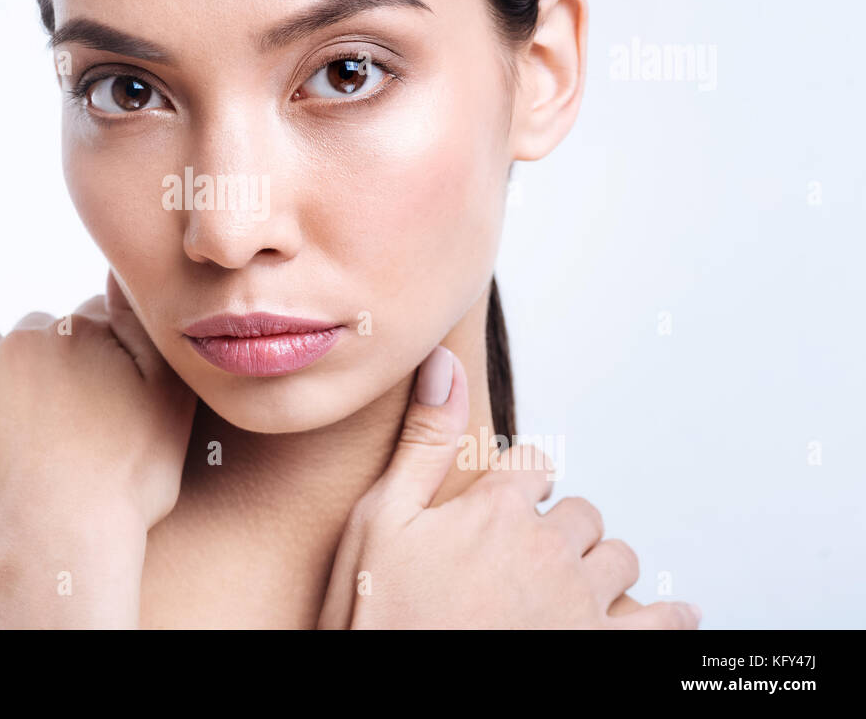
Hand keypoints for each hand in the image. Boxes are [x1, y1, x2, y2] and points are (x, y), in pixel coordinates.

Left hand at [0, 270, 196, 626]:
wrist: (59, 547)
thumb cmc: (123, 489)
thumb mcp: (171, 402)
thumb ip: (146, 331)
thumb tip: (120, 277)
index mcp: (89, 333)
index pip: (91, 319)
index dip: (99, 356)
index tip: (100, 394)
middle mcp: (31, 339)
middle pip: (38, 330)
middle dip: (47, 363)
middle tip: (55, 418)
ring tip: (6, 418)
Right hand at [317, 345, 701, 628]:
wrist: (400, 696)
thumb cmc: (380, 618)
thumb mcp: (379, 521)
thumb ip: (422, 443)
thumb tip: (444, 363)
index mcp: (495, 510)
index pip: (534, 464)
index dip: (519, 481)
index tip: (508, 501)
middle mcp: (547, 550)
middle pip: (581, 514)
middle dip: (558, 528)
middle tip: (528, 556)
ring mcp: (580, 604)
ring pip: (618, 560)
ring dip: (598, 567)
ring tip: (571, 587)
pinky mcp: (602, 648)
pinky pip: (662, 623)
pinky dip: (669, 617)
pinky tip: (668, 616)